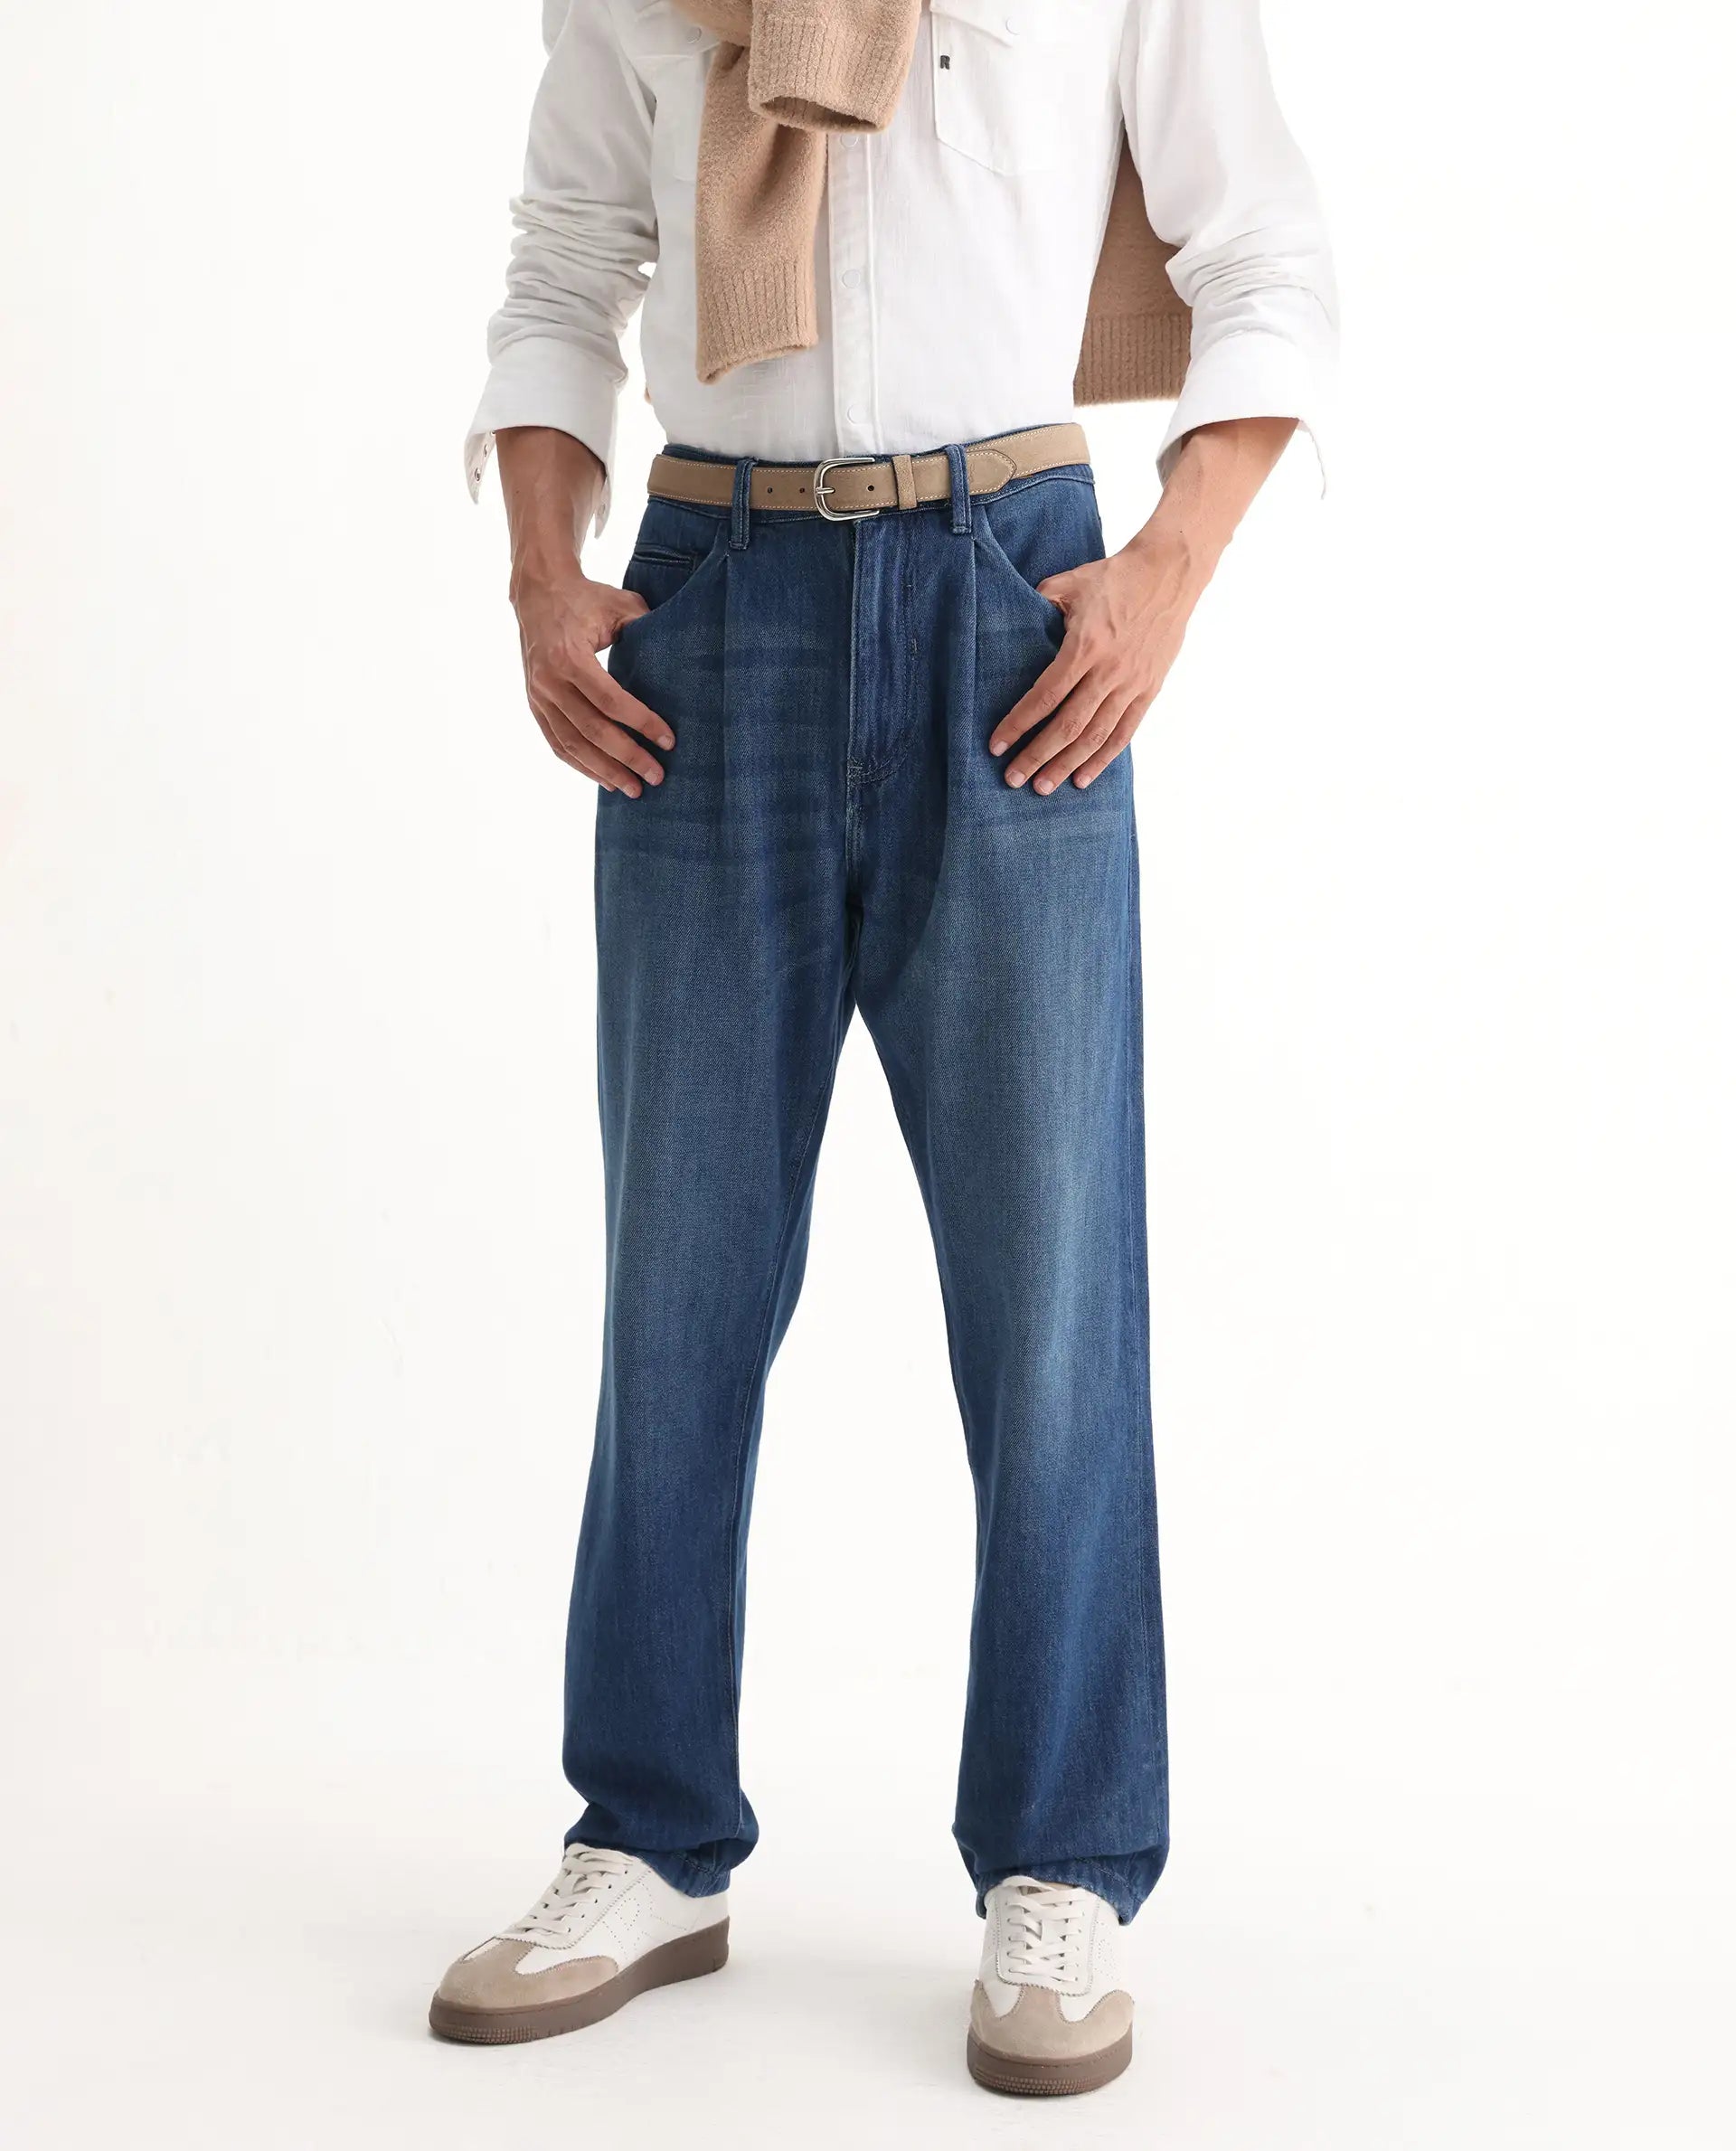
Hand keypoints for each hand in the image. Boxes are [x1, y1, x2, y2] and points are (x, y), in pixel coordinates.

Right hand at [511, 562, 674, 797]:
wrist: (538, 591)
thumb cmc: (586, 598)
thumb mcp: (620, 604)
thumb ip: (647, 629)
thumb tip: (684, 657)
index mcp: (569, 655)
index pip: (609, 699)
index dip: (640, 722)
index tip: (669, 741)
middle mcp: (549, 680)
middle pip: (591, 730)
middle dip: (626, 757)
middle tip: (657, 777)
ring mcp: (538, 695)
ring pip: (571, 744)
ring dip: (604, 771)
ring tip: (633, 789)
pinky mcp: (535, 704)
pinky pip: (557, 743)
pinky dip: (580, 765)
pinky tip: (604, 780)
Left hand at [988, 415, 1298, 791]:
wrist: (1169, 574)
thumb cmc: (1115, 577)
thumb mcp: (1071, 583)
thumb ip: (1040, 604)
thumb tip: (1012, 620)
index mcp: (1085, 645)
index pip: (1045, 695)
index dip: (1019, 723)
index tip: (996, 745)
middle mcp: (1109, 671)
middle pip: (1068, 725)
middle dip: (1037, 755)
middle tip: (1013, 779)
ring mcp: (1132, 684)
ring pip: (1096, 735)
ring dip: (1067, 764)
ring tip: (1043, 787)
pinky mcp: (1149, 690)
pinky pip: (1124, 732)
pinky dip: (1103, 758)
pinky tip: (1083, 778)